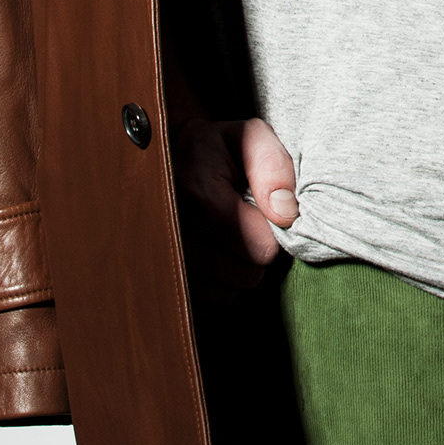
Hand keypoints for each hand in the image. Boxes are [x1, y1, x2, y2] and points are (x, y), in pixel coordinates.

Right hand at [172, 114, 297, 290]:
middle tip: (243, 224)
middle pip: (247, 275)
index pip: (261, 246)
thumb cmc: (217, 148)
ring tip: (225, 238)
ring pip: (227, 294)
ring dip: (234, 271)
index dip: (272, 230)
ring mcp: (161, 263)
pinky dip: (214, 287)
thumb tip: (285, 214)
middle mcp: (174, 233)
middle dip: (255, 252)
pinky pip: (205, 307)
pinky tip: (210, 258)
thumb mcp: (250, 137)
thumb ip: (274, 167)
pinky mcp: (158, 284)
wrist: (165, 160)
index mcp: (199, 195)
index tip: (260, 210)